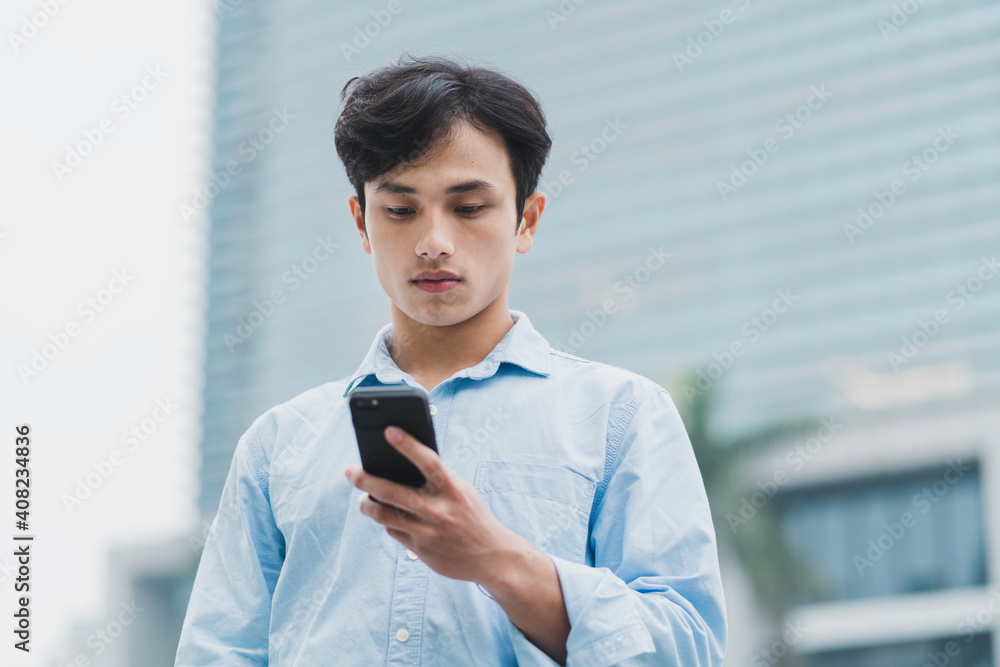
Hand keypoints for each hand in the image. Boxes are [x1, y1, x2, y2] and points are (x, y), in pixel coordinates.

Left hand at [344, 425, 520, 585]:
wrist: (491, 558)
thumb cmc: (474, 517)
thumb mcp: (462, 493)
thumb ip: (438, 481)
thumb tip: (404, 466)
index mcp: (453, 491)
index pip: (428, 462)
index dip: (408, 445)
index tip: (389, 431)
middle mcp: (438, 511)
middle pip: (392, 492)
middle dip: (365, 480)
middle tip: (350, 472)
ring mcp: (427, 532)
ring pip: (385, 515)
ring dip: (368, 505)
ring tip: (363, 498)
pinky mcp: (420, 550)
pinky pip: (393, 531)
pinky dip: (387, 522)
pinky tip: (386, 516)